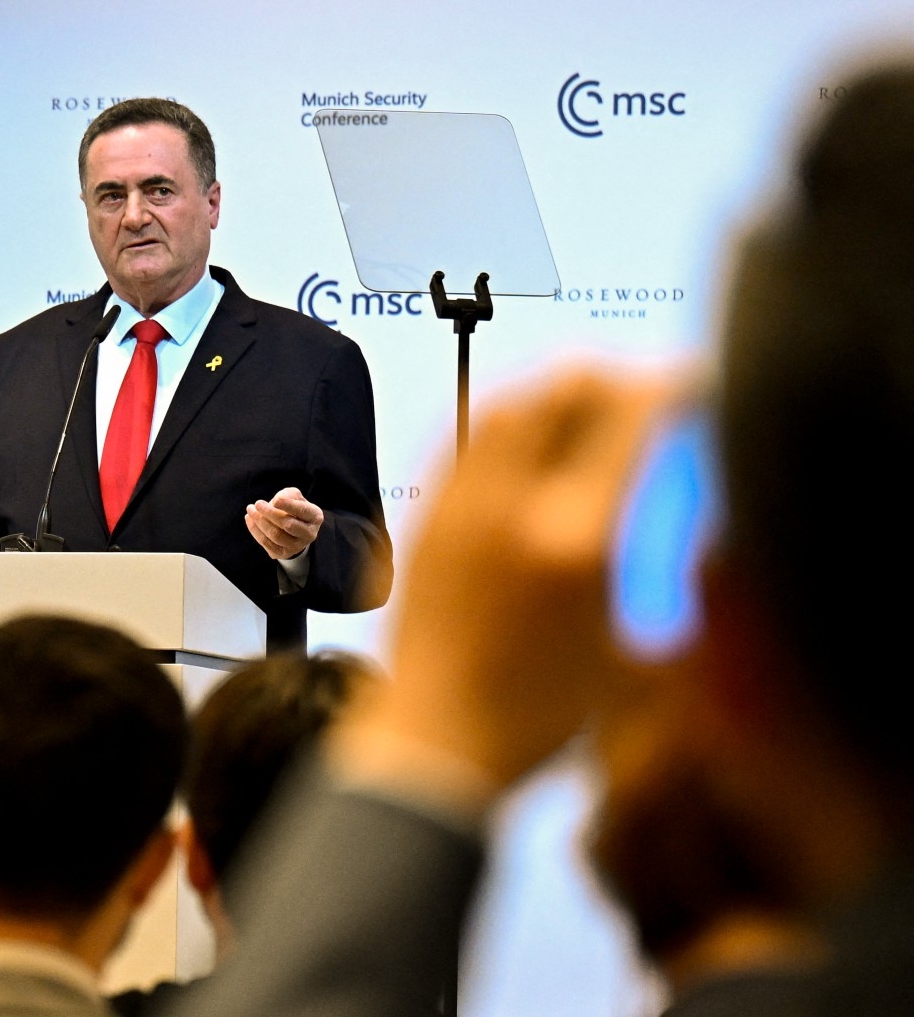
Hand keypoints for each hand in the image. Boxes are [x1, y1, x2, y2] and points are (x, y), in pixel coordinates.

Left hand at [244, 488, 322, 559]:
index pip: (302, 511)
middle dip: (270, 513)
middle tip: (257, 504)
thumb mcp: (295, 497)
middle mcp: (309, 534)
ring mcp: (296, 546)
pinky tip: (249, 519)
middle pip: (288, 524)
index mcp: (315, 517)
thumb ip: (288, 495)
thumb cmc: (293, 508)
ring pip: (275, 535)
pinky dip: (255, 530)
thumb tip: (277, 501)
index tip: (276, 500)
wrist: (294, 529)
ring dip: (260, 522)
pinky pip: (267, 543)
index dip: (289, 505)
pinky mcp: (283, 554)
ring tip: (250, 510)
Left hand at [334, 370, 672, 797]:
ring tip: (589, 411)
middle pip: (564, 387)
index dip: (673, 387)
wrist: (435, 746)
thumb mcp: (638, 656)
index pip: (631, 416)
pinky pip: (466, 438)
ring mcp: (458, 507)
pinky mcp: (423, 518)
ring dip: (557, 391)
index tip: (696, 386)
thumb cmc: (537, 718)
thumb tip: (699, 535)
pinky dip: (508, 422)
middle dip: (614, 378)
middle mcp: (509, 507)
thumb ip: (669, 583)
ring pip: (509, 402)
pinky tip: (531, 447)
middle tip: (642, 394)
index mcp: (576, 539)